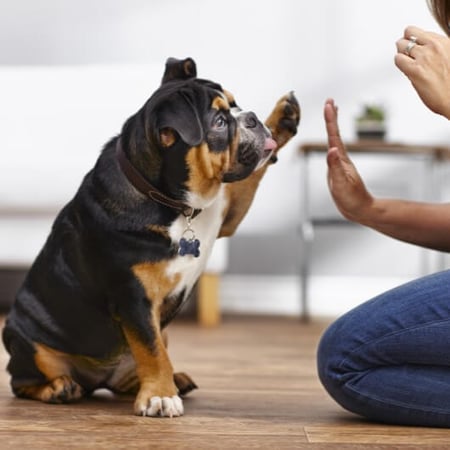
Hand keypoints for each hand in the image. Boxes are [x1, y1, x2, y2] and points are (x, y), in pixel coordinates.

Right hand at [324, 99, 373, 222]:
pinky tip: (331, 142)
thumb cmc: (351, 198)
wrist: (359, 210)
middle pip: (335, 134)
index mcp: (341, 159)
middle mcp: (340, 158)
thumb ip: (336, 167)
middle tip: (330, 101)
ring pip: (335, 140)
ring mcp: (339, 164)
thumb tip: (332, 150)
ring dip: (332, 126)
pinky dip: (332, 141)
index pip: (334, 136)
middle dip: (332, 117)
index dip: (330, 120)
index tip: (328, 104)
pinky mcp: (338, 170)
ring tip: (331, 114)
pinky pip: (333, 151)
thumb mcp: (342, 183)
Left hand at [395, 26, 449, 119]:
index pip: (422, 32)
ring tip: (406, 62)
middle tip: (407, 54)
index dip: (416, 39)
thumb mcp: (449, 57)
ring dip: (401, 52)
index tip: (416, 47)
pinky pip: (398, 59)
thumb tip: (427, 53)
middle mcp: (435, 45)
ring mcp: (425, 57)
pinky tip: (405, 69)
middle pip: (409, 32)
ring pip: (401, 44)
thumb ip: (440, 52)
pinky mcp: (416, 71)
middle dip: (406, 42)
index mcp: (445, 42)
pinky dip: (399, 62)